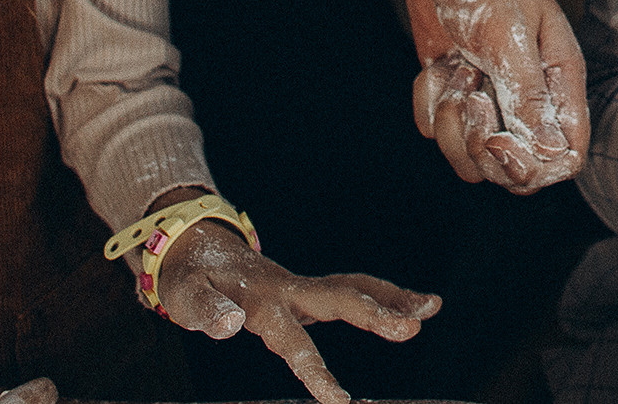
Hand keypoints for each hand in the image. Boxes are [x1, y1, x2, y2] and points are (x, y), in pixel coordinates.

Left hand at [154, 217, 438, 403]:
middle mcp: (289, 290)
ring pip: (353, 288)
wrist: (198, 246)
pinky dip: (384, 295)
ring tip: (431, 307)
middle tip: (411, 328)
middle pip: (338, 298)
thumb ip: (207, 312)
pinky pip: (352, 290)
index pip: (292, 341)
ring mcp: (301, 288)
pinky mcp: (308, 291)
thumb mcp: (186, 296)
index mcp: (260, 300)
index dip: (314, 372)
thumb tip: (231, 327)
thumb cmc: (191, 278)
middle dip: (374, 313)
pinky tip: (417, 305)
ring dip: (392, 297)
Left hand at [406, 0, 586, 192]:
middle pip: (513, 174)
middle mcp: (527, 102)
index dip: (532, 168)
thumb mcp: (509, 31)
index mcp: (558, 86)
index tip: (500, 139)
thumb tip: (549, 153)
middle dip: (481, 149)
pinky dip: (428, 102)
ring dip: (450, 126)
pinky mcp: (454, 93)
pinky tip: (439, 65)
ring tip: (456, 74)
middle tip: (470, 97)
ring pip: (470, 160)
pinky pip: (434, 129)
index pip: (564, 159)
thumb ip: (527, 93)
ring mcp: (489, 100)